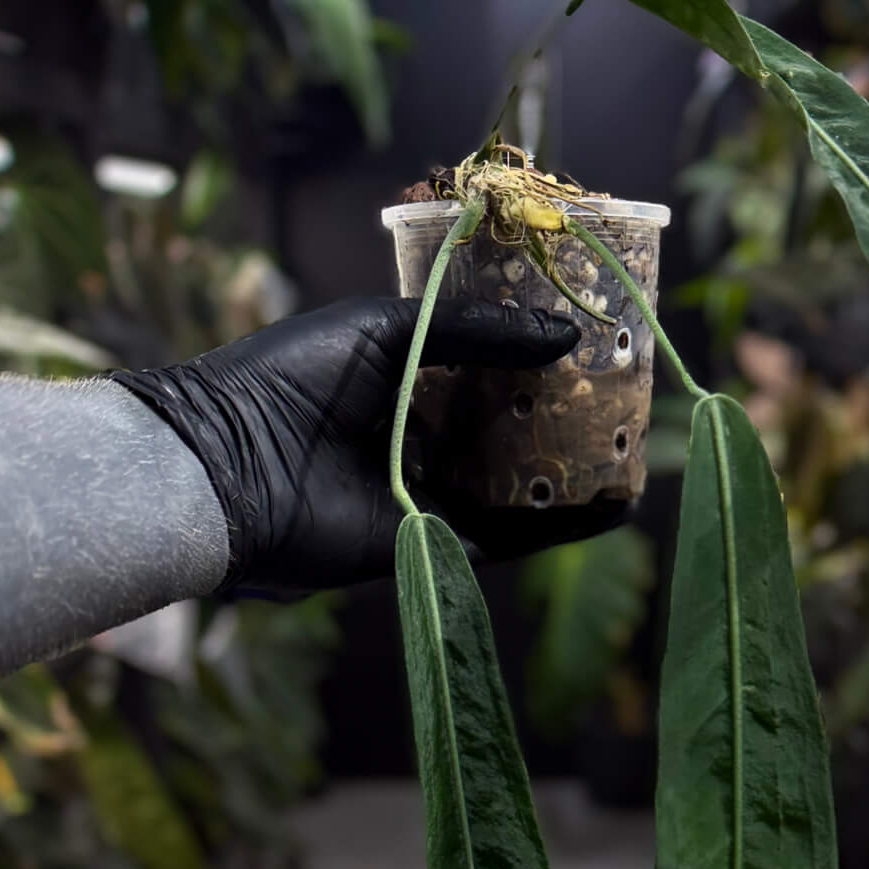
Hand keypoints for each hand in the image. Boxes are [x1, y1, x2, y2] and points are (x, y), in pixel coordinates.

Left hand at [111, 296, 582, 588]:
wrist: (233, 465)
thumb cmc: (291, 378)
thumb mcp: (386, 330)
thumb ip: (474, 332)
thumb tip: (564, 337)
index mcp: (401, 376)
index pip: (484, 366)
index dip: (536, 355)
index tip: (592, 341)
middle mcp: (419, 433)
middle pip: (507, 427)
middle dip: (564, 416)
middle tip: (625, 400)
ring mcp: (427, 490)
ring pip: (515, 483)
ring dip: (573, 473)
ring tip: (635, 457)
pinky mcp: (431, 539)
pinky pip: (506, 534)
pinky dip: (559, 525)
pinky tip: (610, 507)